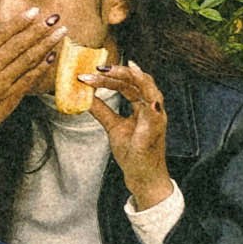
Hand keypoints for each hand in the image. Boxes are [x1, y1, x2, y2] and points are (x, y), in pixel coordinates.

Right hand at [0, 3, 61, 154]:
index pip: (0, 35)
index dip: (19, 22)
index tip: (34, 12)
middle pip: (17, 45)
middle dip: (38, 30)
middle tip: (54, 18)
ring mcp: (0, 85)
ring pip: (27, 60)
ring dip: (46, 45)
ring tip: (60, 33)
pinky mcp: (9, 98)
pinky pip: (29, 79)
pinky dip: (41, 67)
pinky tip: (52, 56)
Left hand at [83, 48, 176, 210]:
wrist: (142, 176)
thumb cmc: (133, 152)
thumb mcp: (113, 126)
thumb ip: (102, 110)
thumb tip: (85, 95)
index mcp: (143, 107)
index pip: (128, 85)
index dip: (111, 77)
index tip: (90, 73)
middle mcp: (152, 108)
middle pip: (138, 82)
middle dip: (118, 72)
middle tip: (97, 67)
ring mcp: (156, 116)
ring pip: (148, 88)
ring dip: (129, 77)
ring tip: (110, 71)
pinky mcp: (156, 127)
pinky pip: (153, 107)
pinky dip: (146, 94)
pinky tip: (136, 84)